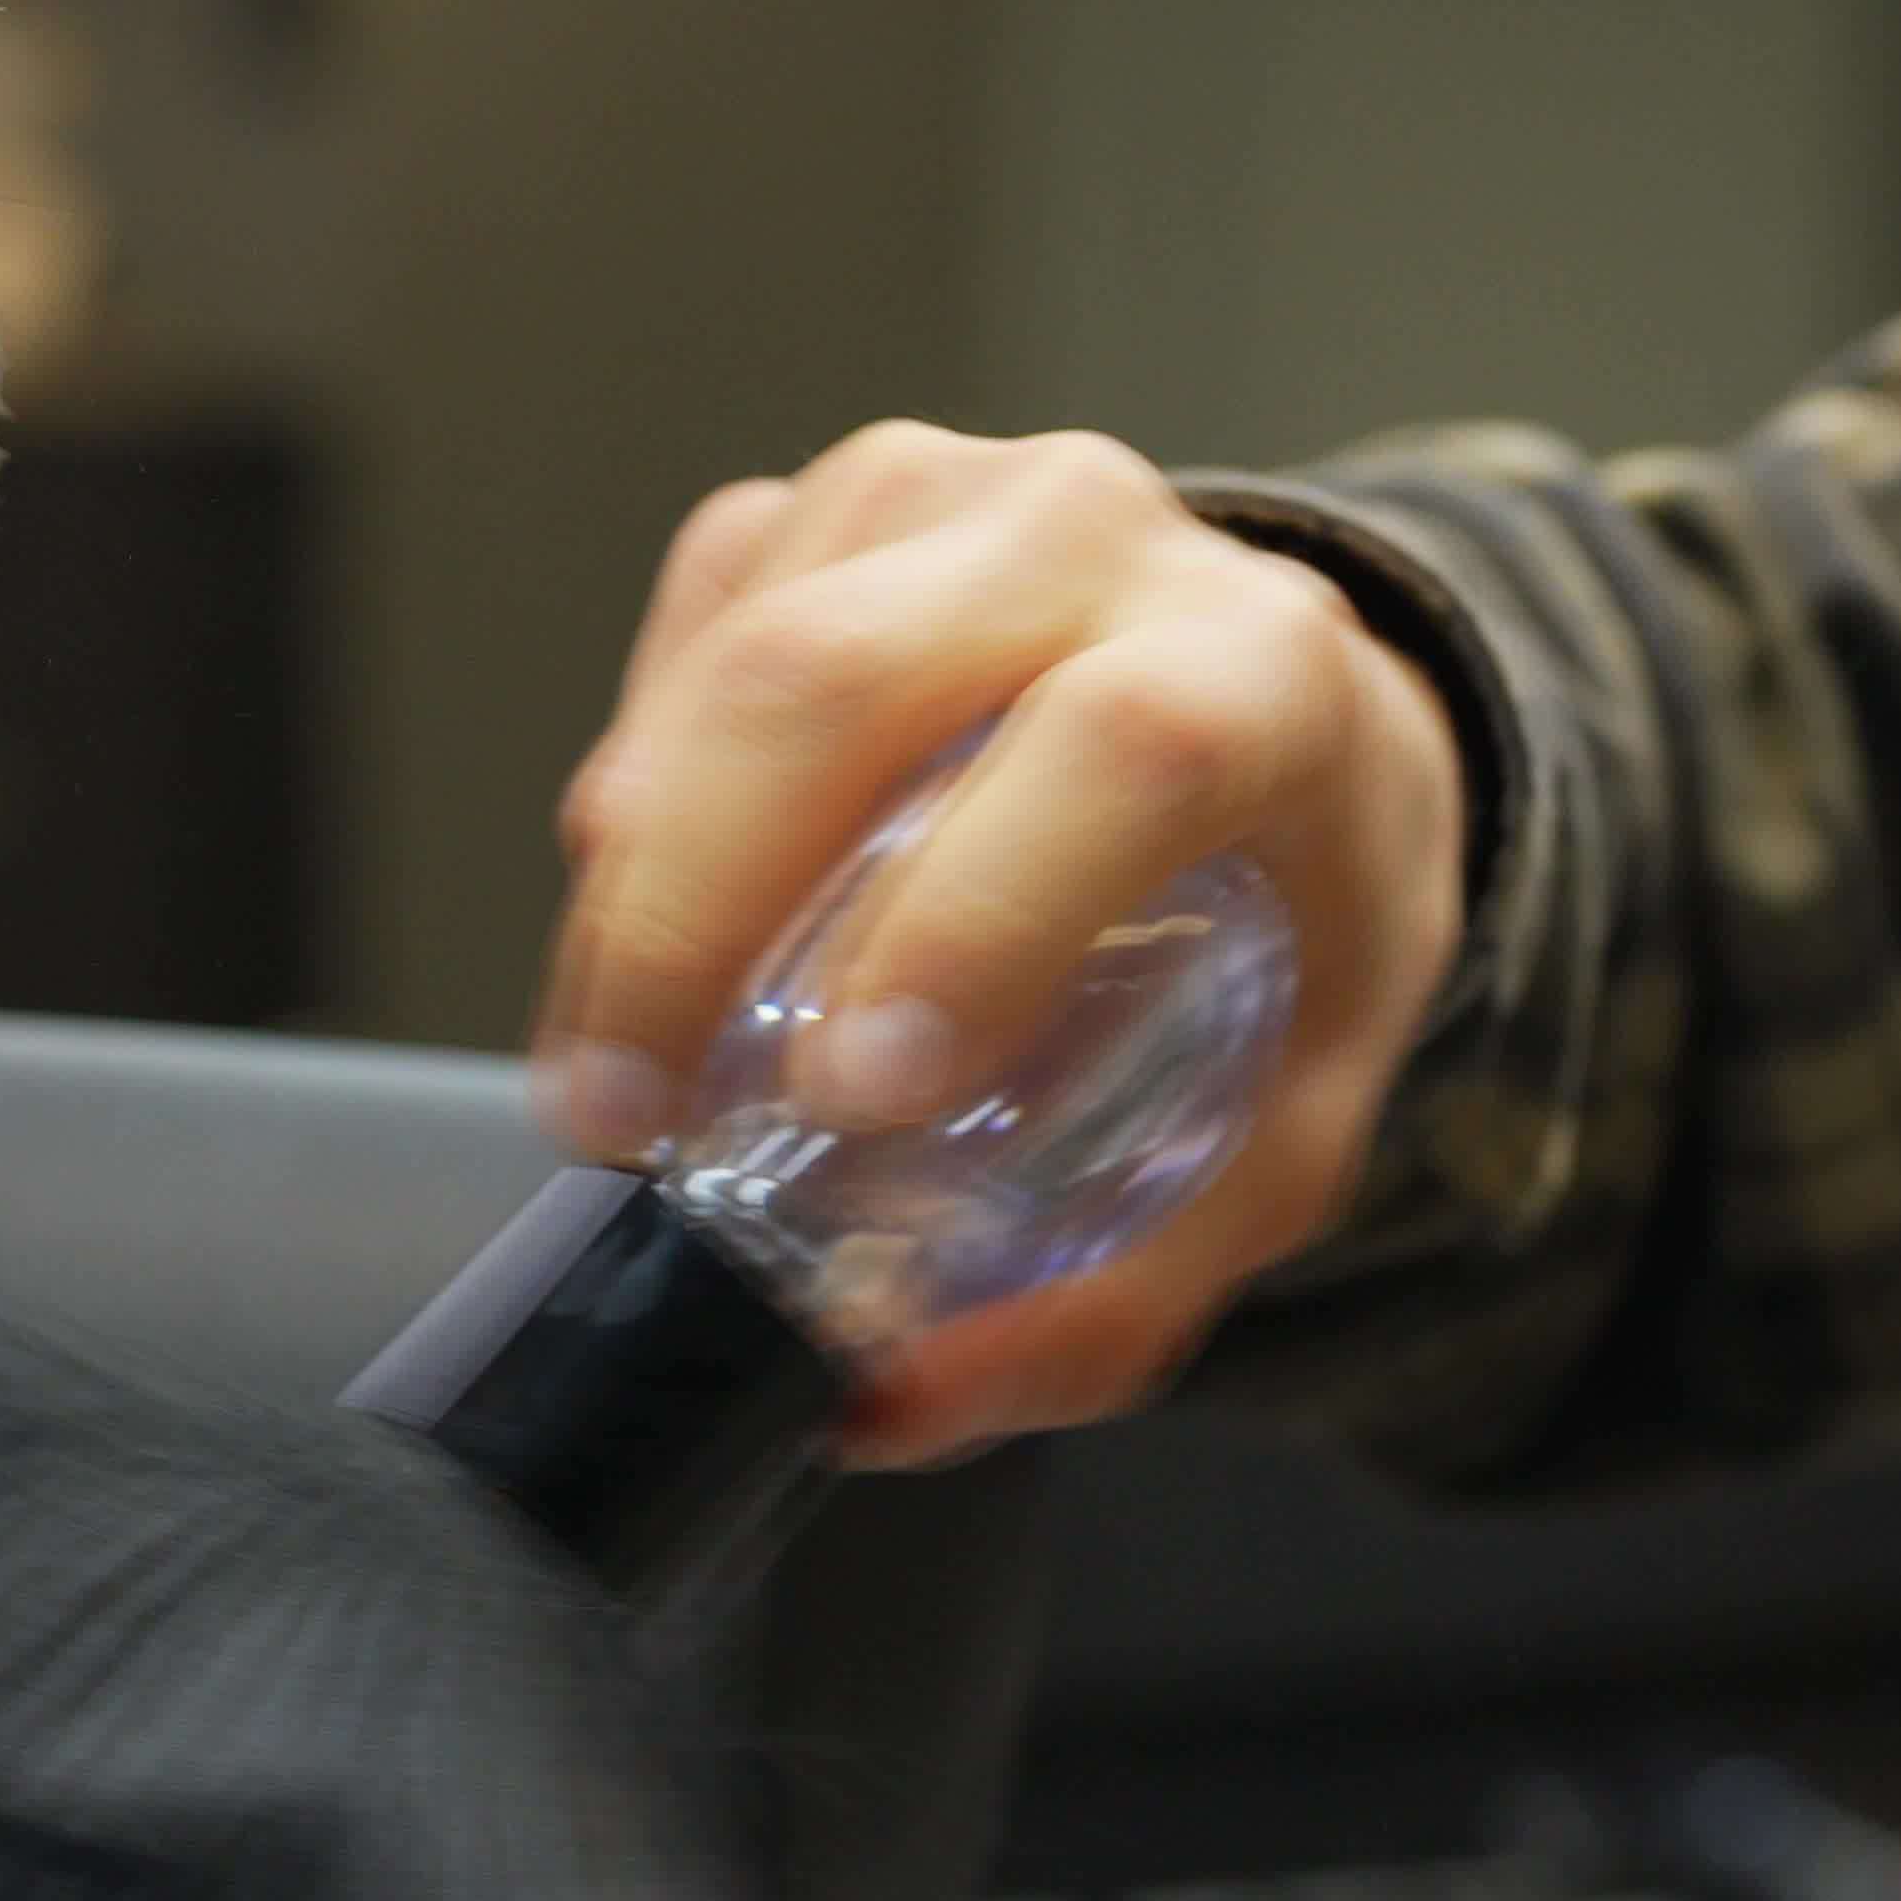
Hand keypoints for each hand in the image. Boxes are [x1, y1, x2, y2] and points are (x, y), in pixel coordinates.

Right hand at [536, 425, 1466, 1458]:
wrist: (1285, 709)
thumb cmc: (1288, 913)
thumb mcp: (1280, 1128)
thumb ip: (1106, 1294)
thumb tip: (878, 1406)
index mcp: (1268, 670)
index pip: (1118, 748)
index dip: (971, 915)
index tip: (847, 1096)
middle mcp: (1101, 540)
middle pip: (840, 681)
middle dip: (693, 922)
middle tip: (626, 1127)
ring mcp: (944, 494)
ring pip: (730, 663)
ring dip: (636, 886)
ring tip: (612, 1065)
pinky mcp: (821, 507)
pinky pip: (682, 641)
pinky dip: (639, 800)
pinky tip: (655, 913)